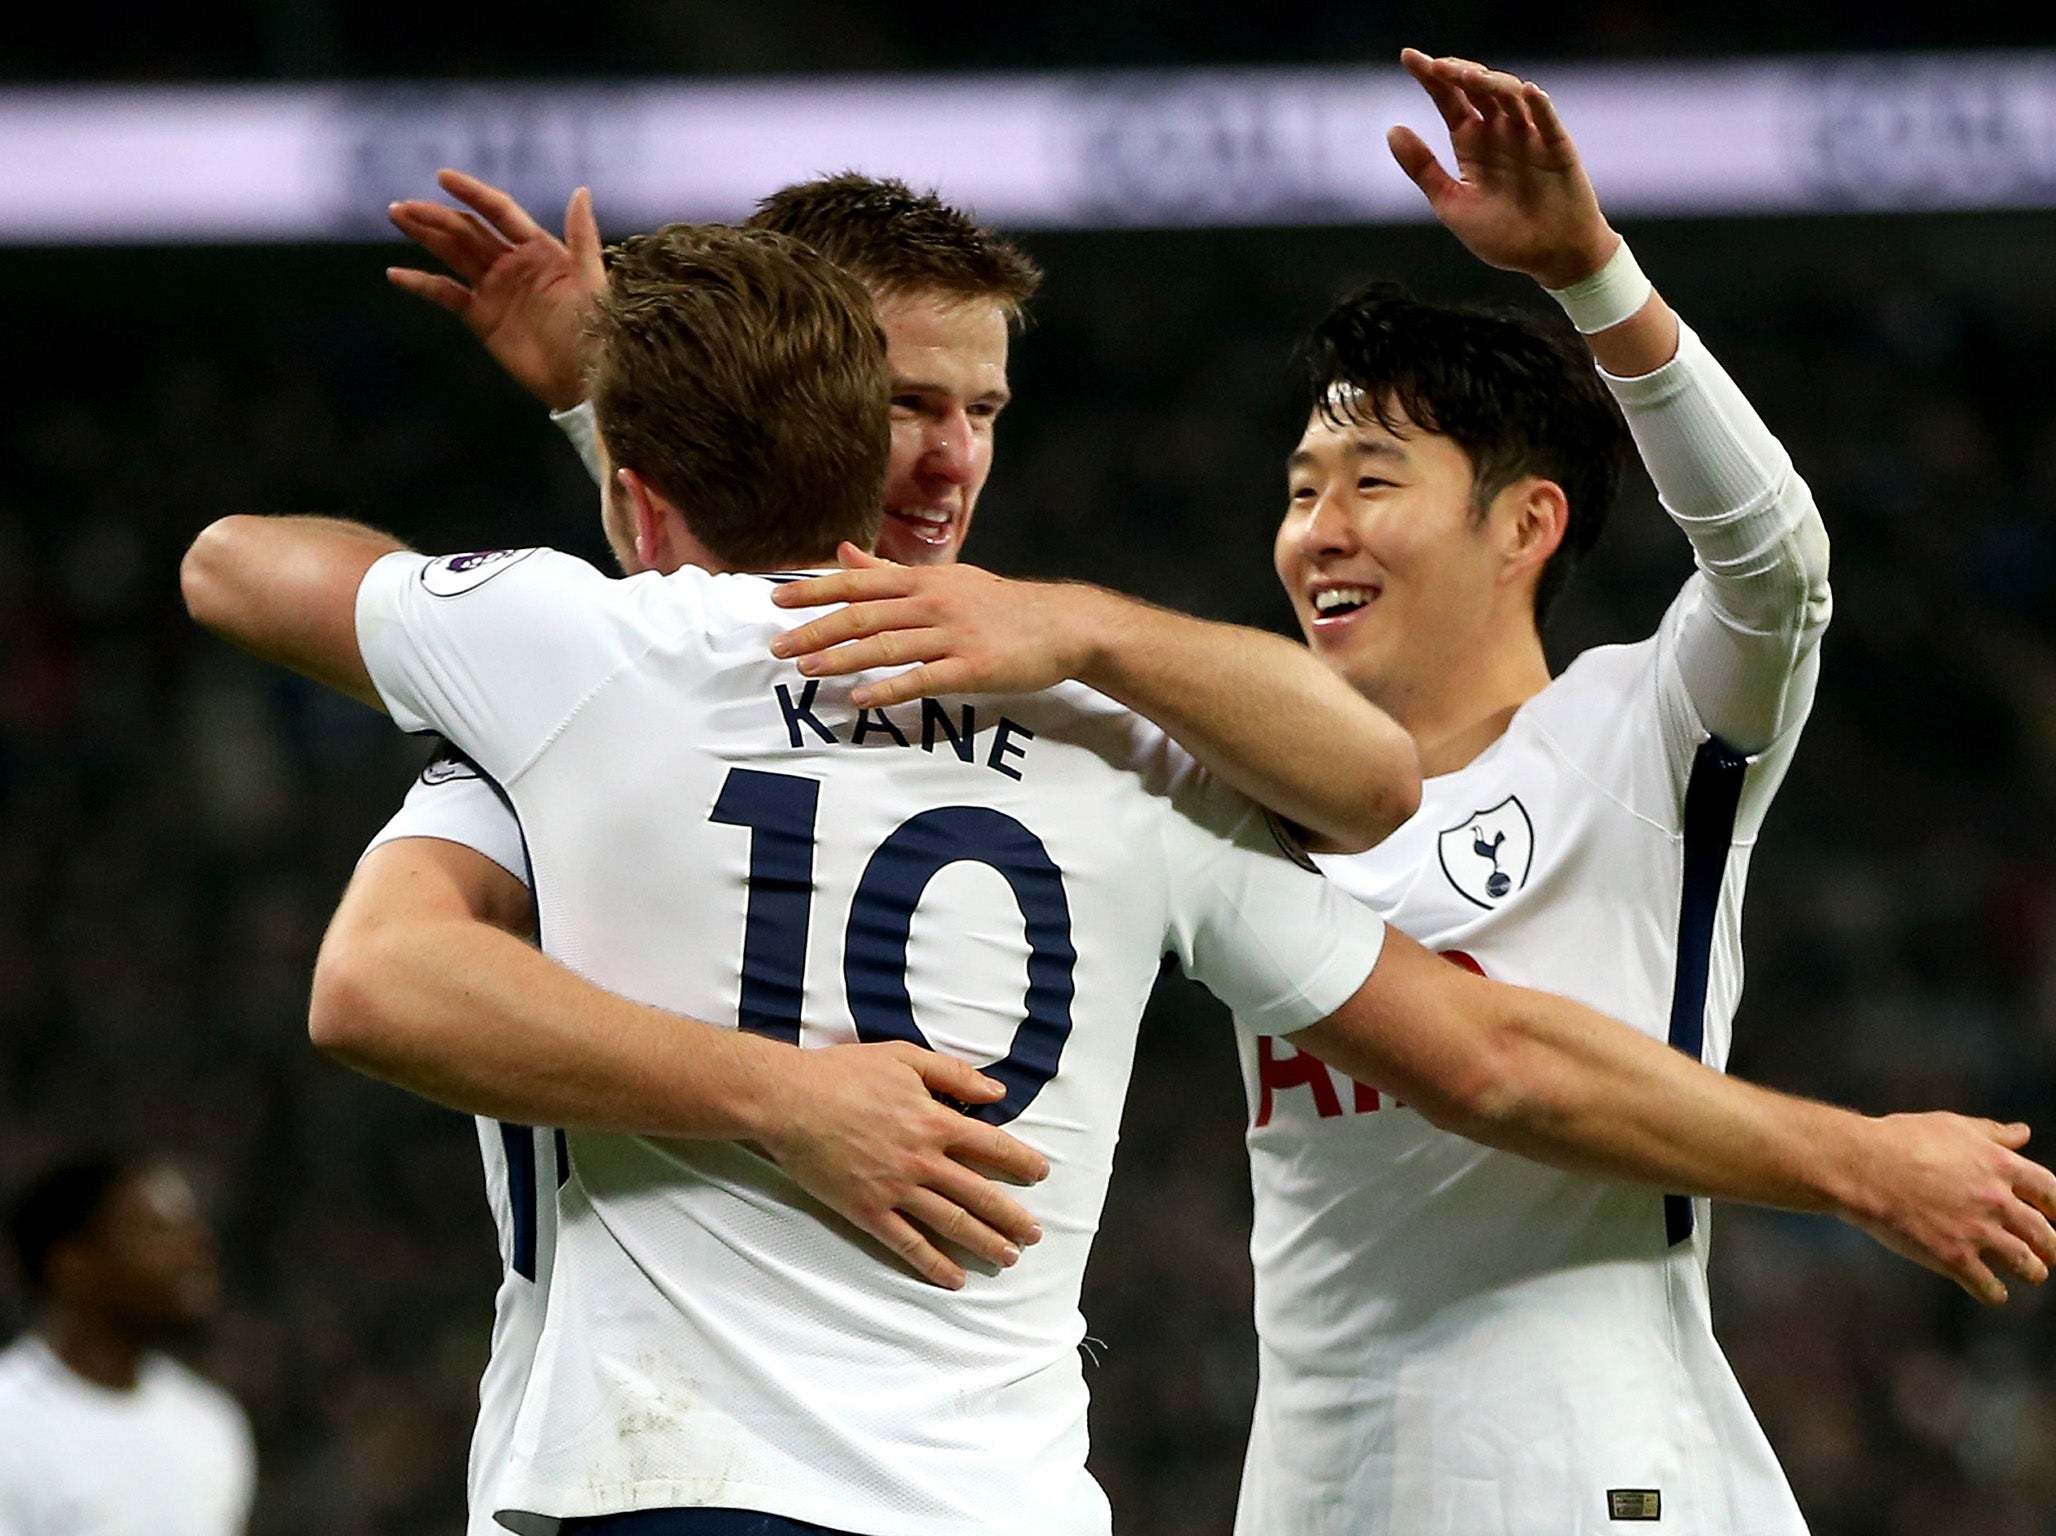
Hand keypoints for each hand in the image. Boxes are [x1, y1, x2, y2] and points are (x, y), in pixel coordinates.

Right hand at [386, 170, 604, 411]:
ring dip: (425, 235)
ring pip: (453, 254)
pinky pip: (447, 295)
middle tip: (403, 206)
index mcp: (541, 249)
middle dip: (436, 216)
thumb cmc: (598, 332)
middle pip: (468, 231)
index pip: (499, 212)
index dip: (472, 193)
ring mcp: (495, 289)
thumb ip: (582, 236)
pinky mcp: (481, 317)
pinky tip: (396, 274)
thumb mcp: (592, 282)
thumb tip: (581, 190)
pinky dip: (422, 284)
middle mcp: (513, 264)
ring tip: (397, 216)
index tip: (442, 177)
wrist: (585, 382)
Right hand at [755, 1040, 1051, 1289]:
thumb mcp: (904, 1057)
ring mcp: (896, 1189)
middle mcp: (923, 1160)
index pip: (993, 1147)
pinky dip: (933, 1263)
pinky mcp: (867, 1211)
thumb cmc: (844, 1073)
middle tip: (1034, 1234)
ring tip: (1008, 1258)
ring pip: (951, 1222)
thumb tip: (996, 1089)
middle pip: (980, 1193)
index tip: (1041, 1174)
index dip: (1021, 1162)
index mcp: (935, 1121)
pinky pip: (907, 1243)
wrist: (788, 1101)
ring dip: (984, 1242)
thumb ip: (953, 1073)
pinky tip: (953, 1278)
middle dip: (1012, 1216)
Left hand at [769, 544, 1105, 708]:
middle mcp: (933, 602)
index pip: (858, 581)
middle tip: (777, 645)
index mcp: (924, 580)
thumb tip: (844, 552)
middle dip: (816, 629)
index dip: (815, 589)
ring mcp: (953, 635)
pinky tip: (861, 698)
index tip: (777, 599)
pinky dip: (889, 688)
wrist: (1063, 625)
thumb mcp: (946, 578)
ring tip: (806, 670)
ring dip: (842, 657)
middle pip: (863, 613)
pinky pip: (922, 678)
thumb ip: (890, 570)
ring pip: (886, 644)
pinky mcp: (972, 668)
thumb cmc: (999, 605)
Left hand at [1387, 49, 1616, 289]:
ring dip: (1491, 83)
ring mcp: (1530, 136)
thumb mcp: (1452, 204)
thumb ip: (1423, 169)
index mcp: (1471, 143)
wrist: (1550, 257)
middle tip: (1437, 65)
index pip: (1448, 100)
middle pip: (1478, 90)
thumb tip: (1392, 129)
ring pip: (1511, 97)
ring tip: (1468, 76)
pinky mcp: (1558, 148)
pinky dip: (1540, 106)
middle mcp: (1499, 131)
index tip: (1408, 56)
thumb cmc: (1502, 234)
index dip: (1430, 77)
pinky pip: (1549, 122)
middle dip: (1458, 73)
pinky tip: (1528, 92)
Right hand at [1846, 1114, 2055, 1304]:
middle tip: (2051, 1253)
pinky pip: (1989, 1286)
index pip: (2052, 1193)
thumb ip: (1992, 1132)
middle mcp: (1997, 1201)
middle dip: (2053, 1247)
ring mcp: (1977, 1232)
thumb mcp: (1952, 1125)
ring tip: (2032, 1274)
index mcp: (2001, 1166)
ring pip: (2026, 1264)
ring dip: (2033, 1271)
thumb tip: (2023, 1133)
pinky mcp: (1953, 1258)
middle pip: (2045, 1234)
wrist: (1861, 1167)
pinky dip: (1996, 1293)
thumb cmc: (1902, 1139)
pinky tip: (1995, 1293)